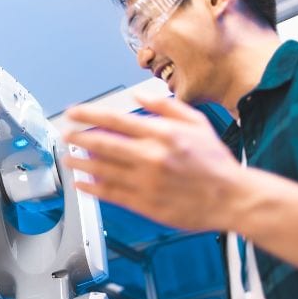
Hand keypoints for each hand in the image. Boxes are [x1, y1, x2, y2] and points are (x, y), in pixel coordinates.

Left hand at [63, 95, 244, 231]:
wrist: (232, 198)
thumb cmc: (216, 162)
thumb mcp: (197, 123)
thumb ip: (166, 106)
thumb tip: (140, 94)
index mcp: (162, 134)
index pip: (115, 119)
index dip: (89, 114)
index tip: (73, 112)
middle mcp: (150, 156)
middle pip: (102, 143)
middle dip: (78, 137)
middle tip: (65, 134)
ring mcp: (146, 182)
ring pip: (102, 169)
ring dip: (80, 162)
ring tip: (68, 158)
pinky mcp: (145, 204)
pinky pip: (110, 194)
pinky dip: (92, 187)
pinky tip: (82, 183)